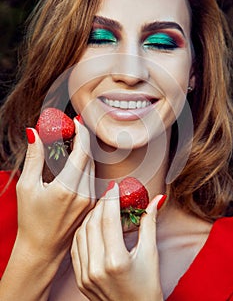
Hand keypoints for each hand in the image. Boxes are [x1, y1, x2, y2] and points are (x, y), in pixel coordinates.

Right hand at [16, 119, 95, 259]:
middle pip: (90, 157)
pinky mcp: (92, 205)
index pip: (83, 152)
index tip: (76, 122)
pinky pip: (93, 179)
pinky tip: (75, 164)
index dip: (82, 134)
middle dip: (83, 141)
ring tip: (71, 145)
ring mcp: (90, 200)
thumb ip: (34, 157)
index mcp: (67, 187)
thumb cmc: (31, 220)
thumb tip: (34, 133)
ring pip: (93, 168)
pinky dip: (85, 167)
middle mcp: (84, 193)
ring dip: (84, 154)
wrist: (43, 249)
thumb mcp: (27, 186)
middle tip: (72, 130)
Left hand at [71, 183, 163, 300]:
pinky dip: (84, 231)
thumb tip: (157, 199)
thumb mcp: (150, 254)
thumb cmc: (147, 288)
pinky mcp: (80, 278)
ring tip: (103, 207)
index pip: (109, 219)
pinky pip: (77, 246)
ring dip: (91, 216)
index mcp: (116, 261)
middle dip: (102, 204)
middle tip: (110, 194)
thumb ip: (150, 223)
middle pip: (94, 223)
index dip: (111, 198)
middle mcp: (97, 267)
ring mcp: (85, 274)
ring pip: (82, 232)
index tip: (115, 186)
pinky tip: (93, 224)